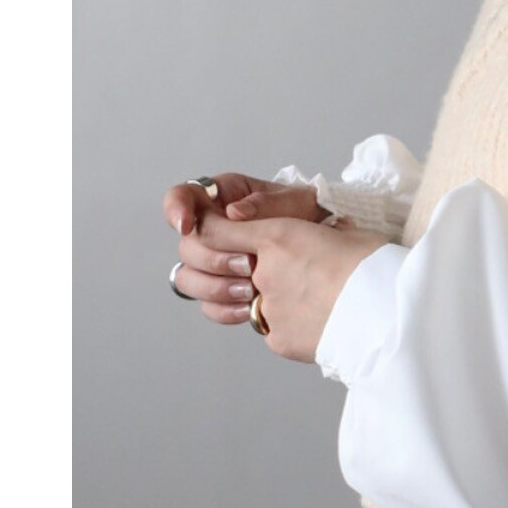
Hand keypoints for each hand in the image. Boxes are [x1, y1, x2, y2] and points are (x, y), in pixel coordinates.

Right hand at [163, 172, 327, 324]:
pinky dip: (225, 310)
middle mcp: (213, 230)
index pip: (182, 197)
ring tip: (252, 289)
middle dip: (214, 258)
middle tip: (248, 264)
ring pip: (188, 278)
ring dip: (216, 287)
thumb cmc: (313, 216)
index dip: (175, 209)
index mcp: (223, 198)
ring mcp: (216, 263)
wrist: (331, 251)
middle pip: (186, 246)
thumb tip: (234, 212)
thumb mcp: (298, 201)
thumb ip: (267, 203)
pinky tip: (250, 307)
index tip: (187, 225)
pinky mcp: (226, 291)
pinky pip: (208, 306)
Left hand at [184, 211, 390, 362]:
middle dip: (263, 272)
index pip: (218, 231)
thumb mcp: (348, 233)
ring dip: (282, 302)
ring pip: (261, 303)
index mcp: (278, 237)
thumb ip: (319, 233)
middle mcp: (264, 273)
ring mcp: (270, 310)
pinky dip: (295, 328)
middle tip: (301, 276)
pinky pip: (276, 331)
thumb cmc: (378, 267)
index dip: (214, 232)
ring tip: (320, 302)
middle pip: (242, 270)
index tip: (217, 235)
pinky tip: (324, 324)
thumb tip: (328, 232)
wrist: (392, 314)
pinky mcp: (280, 340)